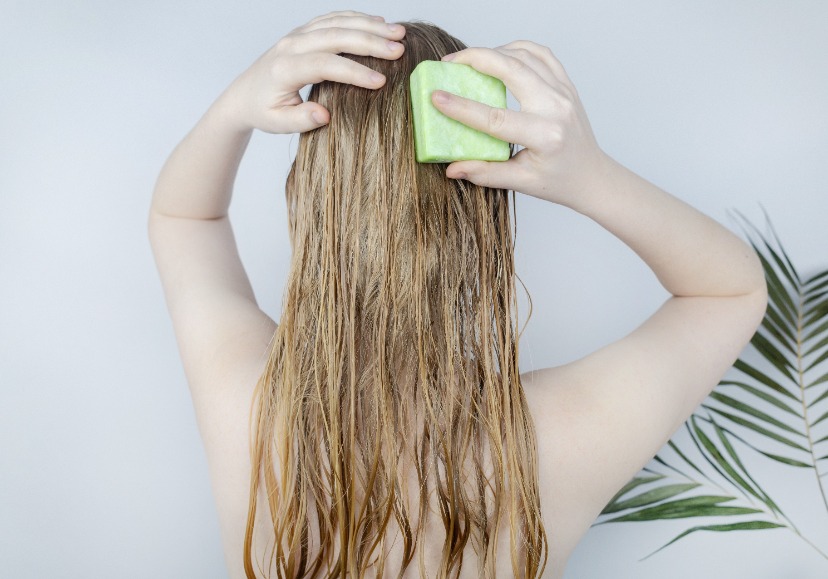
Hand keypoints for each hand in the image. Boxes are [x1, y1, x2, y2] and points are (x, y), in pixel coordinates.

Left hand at [219, 11, 405, 133]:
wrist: (244, 94)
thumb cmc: (263, 111)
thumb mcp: (277, 124)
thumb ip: (300, 120)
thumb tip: (325, 115)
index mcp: (285, 69)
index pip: (324, 65)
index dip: (353, 72)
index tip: (381, 83)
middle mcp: (291, 45)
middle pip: (334, 37)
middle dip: (370, 42)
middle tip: (399, 50)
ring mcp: (297, 35)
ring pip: (336, 23)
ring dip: (369, 25)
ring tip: (398, 33)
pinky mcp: (304, 31)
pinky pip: (332, 18)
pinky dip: (357, 18)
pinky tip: (379, 24)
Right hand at [431, 42, 608, 205]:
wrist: (591, 175)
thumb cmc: (558, 181)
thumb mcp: (521, 183)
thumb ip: (485, 173)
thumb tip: (451, 168)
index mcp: (545, 137)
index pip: (496, 119)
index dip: (462, 108)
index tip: (436, 96)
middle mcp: (557, 109)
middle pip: (512, 69)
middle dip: (476, 59)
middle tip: (449, 61)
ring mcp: (564, 92)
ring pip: (525, 55)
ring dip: (494, 51)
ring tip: (469, 61)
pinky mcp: (566, 84)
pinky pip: (540, 54)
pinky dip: (516, 49)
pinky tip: (499, 56)